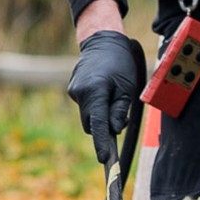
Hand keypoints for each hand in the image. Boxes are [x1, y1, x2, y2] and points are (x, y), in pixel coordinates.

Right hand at [67, 30, 139, 162]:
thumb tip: (113, 130)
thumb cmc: (119, 63)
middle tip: (119, 116)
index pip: (97, 123)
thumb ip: (119, 109)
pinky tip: (101, 89)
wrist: (102, 42)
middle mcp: (80, 92)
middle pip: (90, 123)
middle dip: (102, 126)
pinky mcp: (72, 89)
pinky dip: (93, 105)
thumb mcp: (126, 86)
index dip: (101, 143)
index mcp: (96, 90)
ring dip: (98, 114)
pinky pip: (84, 106)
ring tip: (111, 96)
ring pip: (87, 115)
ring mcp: (73, 90)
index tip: (104, 158)